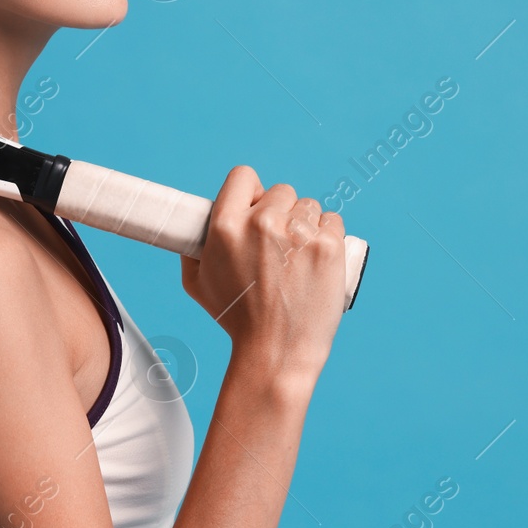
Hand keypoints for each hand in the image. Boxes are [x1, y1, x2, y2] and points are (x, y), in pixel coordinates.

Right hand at [180, 165, 346, 397]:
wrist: (276, 350)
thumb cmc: (237, 319)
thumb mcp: (196, 282)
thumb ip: (194, 246)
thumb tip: (199, 223)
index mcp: (226, 226)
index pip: (243, 176)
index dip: (251, 192)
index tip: (256, 209)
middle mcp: (262, 223)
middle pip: (281, 191)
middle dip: (281, 212)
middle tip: (279, 245)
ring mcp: (298, 234)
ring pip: (309, 206)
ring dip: (306, 225)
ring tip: (298, 258)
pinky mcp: (328, 247)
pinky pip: (333, 221)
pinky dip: (328, 236)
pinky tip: (317, 259)